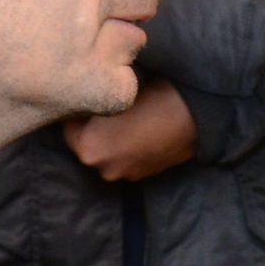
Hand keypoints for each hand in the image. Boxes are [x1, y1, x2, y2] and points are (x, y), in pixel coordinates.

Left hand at [65, 80, 196, 182]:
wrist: (197, 114)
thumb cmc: (155, 96)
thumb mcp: (117, 90)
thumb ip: (95, 98)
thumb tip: (84, 91)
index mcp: (88, 148)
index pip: (67, 126)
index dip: (80, 108)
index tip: (91, 96)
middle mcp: (101, 168)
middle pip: (86, 142)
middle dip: (93, 126)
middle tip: (109, 105)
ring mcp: (124, 175)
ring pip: (106, 151)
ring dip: (111, 137)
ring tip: (128, 117)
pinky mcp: (143, 176)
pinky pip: (125, 158)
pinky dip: (128, 146)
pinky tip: (141, 129)